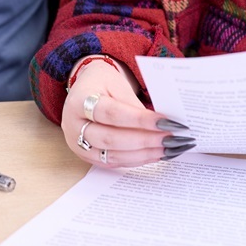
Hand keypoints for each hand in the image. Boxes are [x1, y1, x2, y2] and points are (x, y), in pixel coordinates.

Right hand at [60, 58, 194, 167]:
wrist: (84, 90)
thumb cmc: (102, 84)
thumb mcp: (116, 84)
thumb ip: (134, 104)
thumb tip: (161, 124)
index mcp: (79, 101)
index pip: (111, 113)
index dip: (139, 120)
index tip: (165, 122)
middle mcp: (73, 125)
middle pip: (110, 138)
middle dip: (144, 140)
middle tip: (171, 138)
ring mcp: (78, 144)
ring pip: (112, 155)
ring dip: (143, 154)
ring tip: (168, 149)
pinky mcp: (86, 156)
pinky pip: (113, 162)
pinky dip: (136, 160)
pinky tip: (154, 154)